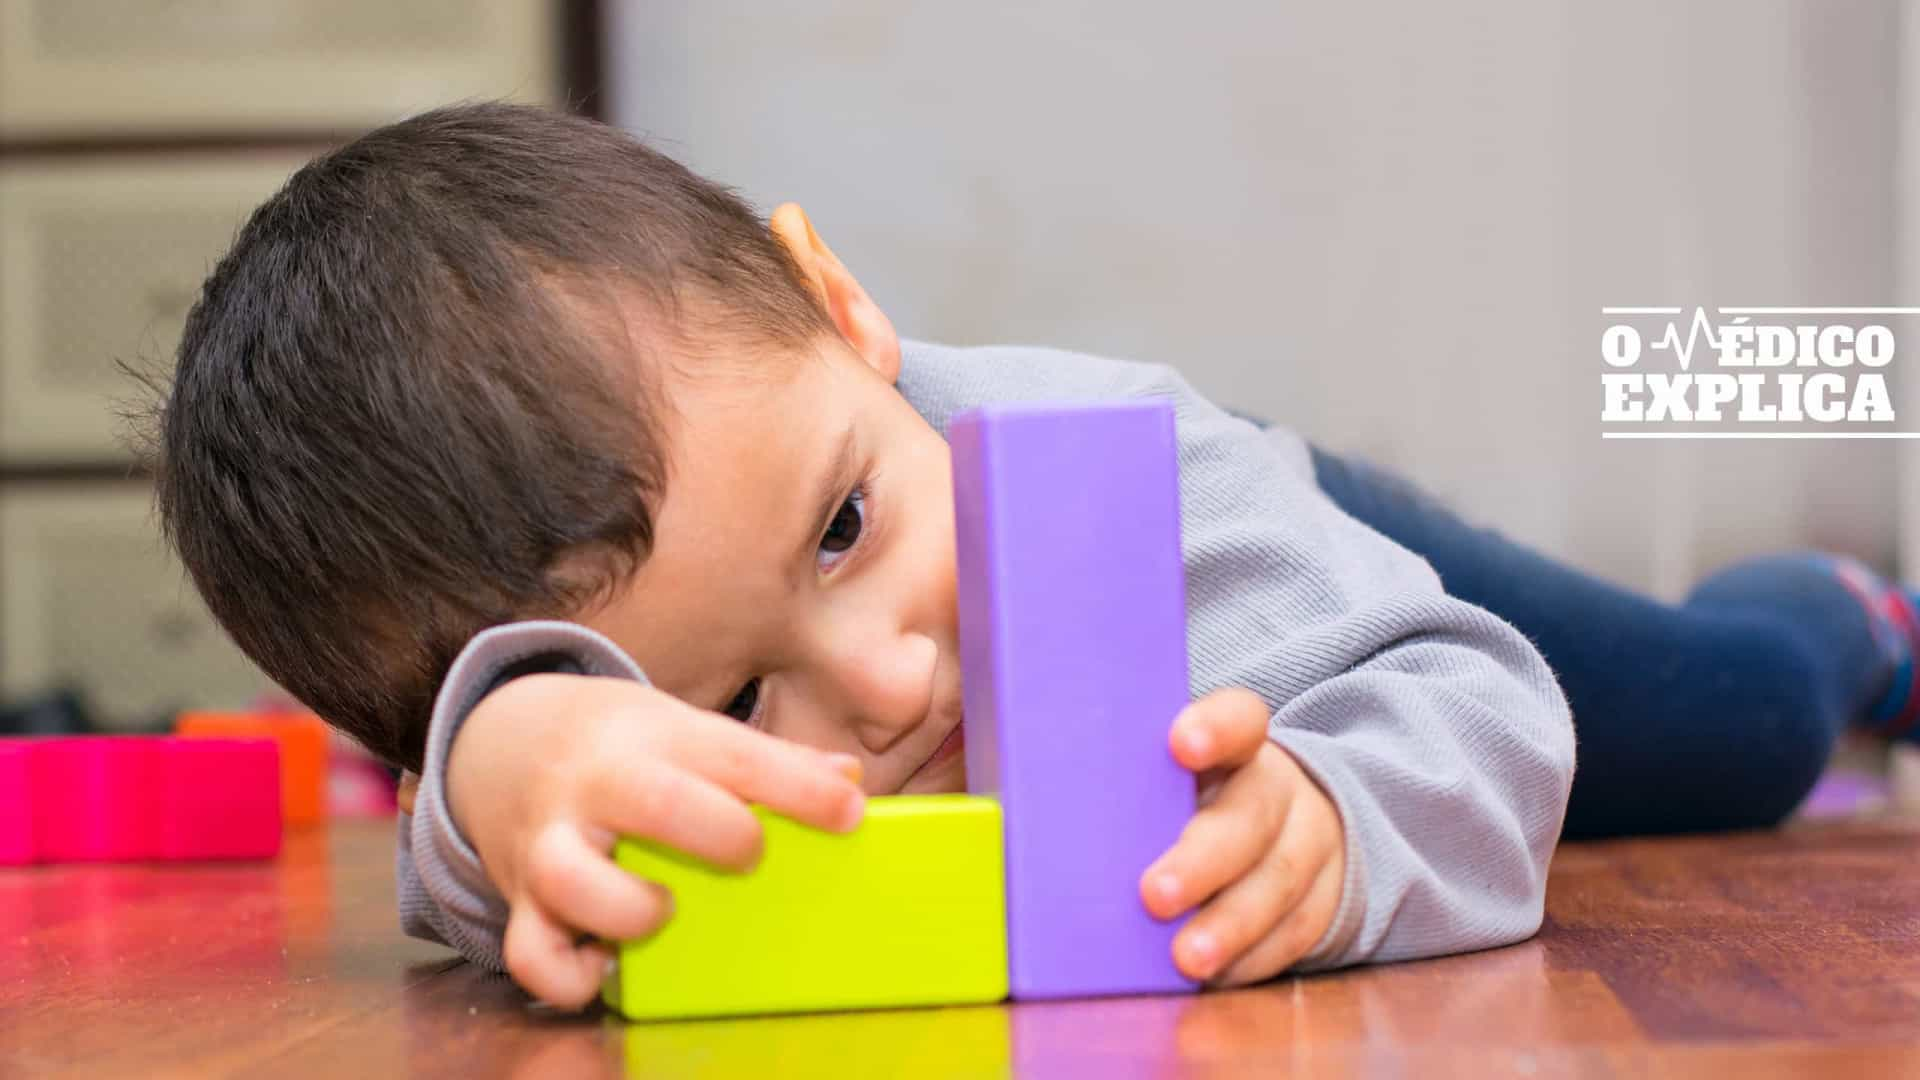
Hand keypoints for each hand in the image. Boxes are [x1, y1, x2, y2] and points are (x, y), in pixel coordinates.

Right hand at [446, 673, 865, 1008]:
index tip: (848, 813)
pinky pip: (531, 956)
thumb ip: (761, 757)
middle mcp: (595, 785)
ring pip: (572, 879)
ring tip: (664, 910)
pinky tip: (609, 962)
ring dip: (632, 908)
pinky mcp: (519, 901)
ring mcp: (549, 843)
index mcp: (652, 736)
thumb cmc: (622, 745)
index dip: (800, 788)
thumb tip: (846, 779)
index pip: (734, 754)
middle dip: (721, 833)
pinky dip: (571, 976)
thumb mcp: (685, 727)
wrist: (502, 740)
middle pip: (655, 801)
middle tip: (748, 855)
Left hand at [1140, 688, 1345, 984]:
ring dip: (1230, 925)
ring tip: (1185, 959)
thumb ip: (1119, 783)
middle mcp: (1277, 790)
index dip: (1216, 728)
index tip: (1180, 743)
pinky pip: (1294, 932)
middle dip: (1204, 860)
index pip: (1238, 720)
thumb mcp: (1166, 777)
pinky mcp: (1323, 900)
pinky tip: (1212, 976)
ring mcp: (1308, 845)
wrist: (1289, 826)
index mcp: (1236, 746)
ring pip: (1278, 881)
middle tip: (1154, 895)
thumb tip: (1021, 805)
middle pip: (1251, 816)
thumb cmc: (1192, 802)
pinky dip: (1251, 958)